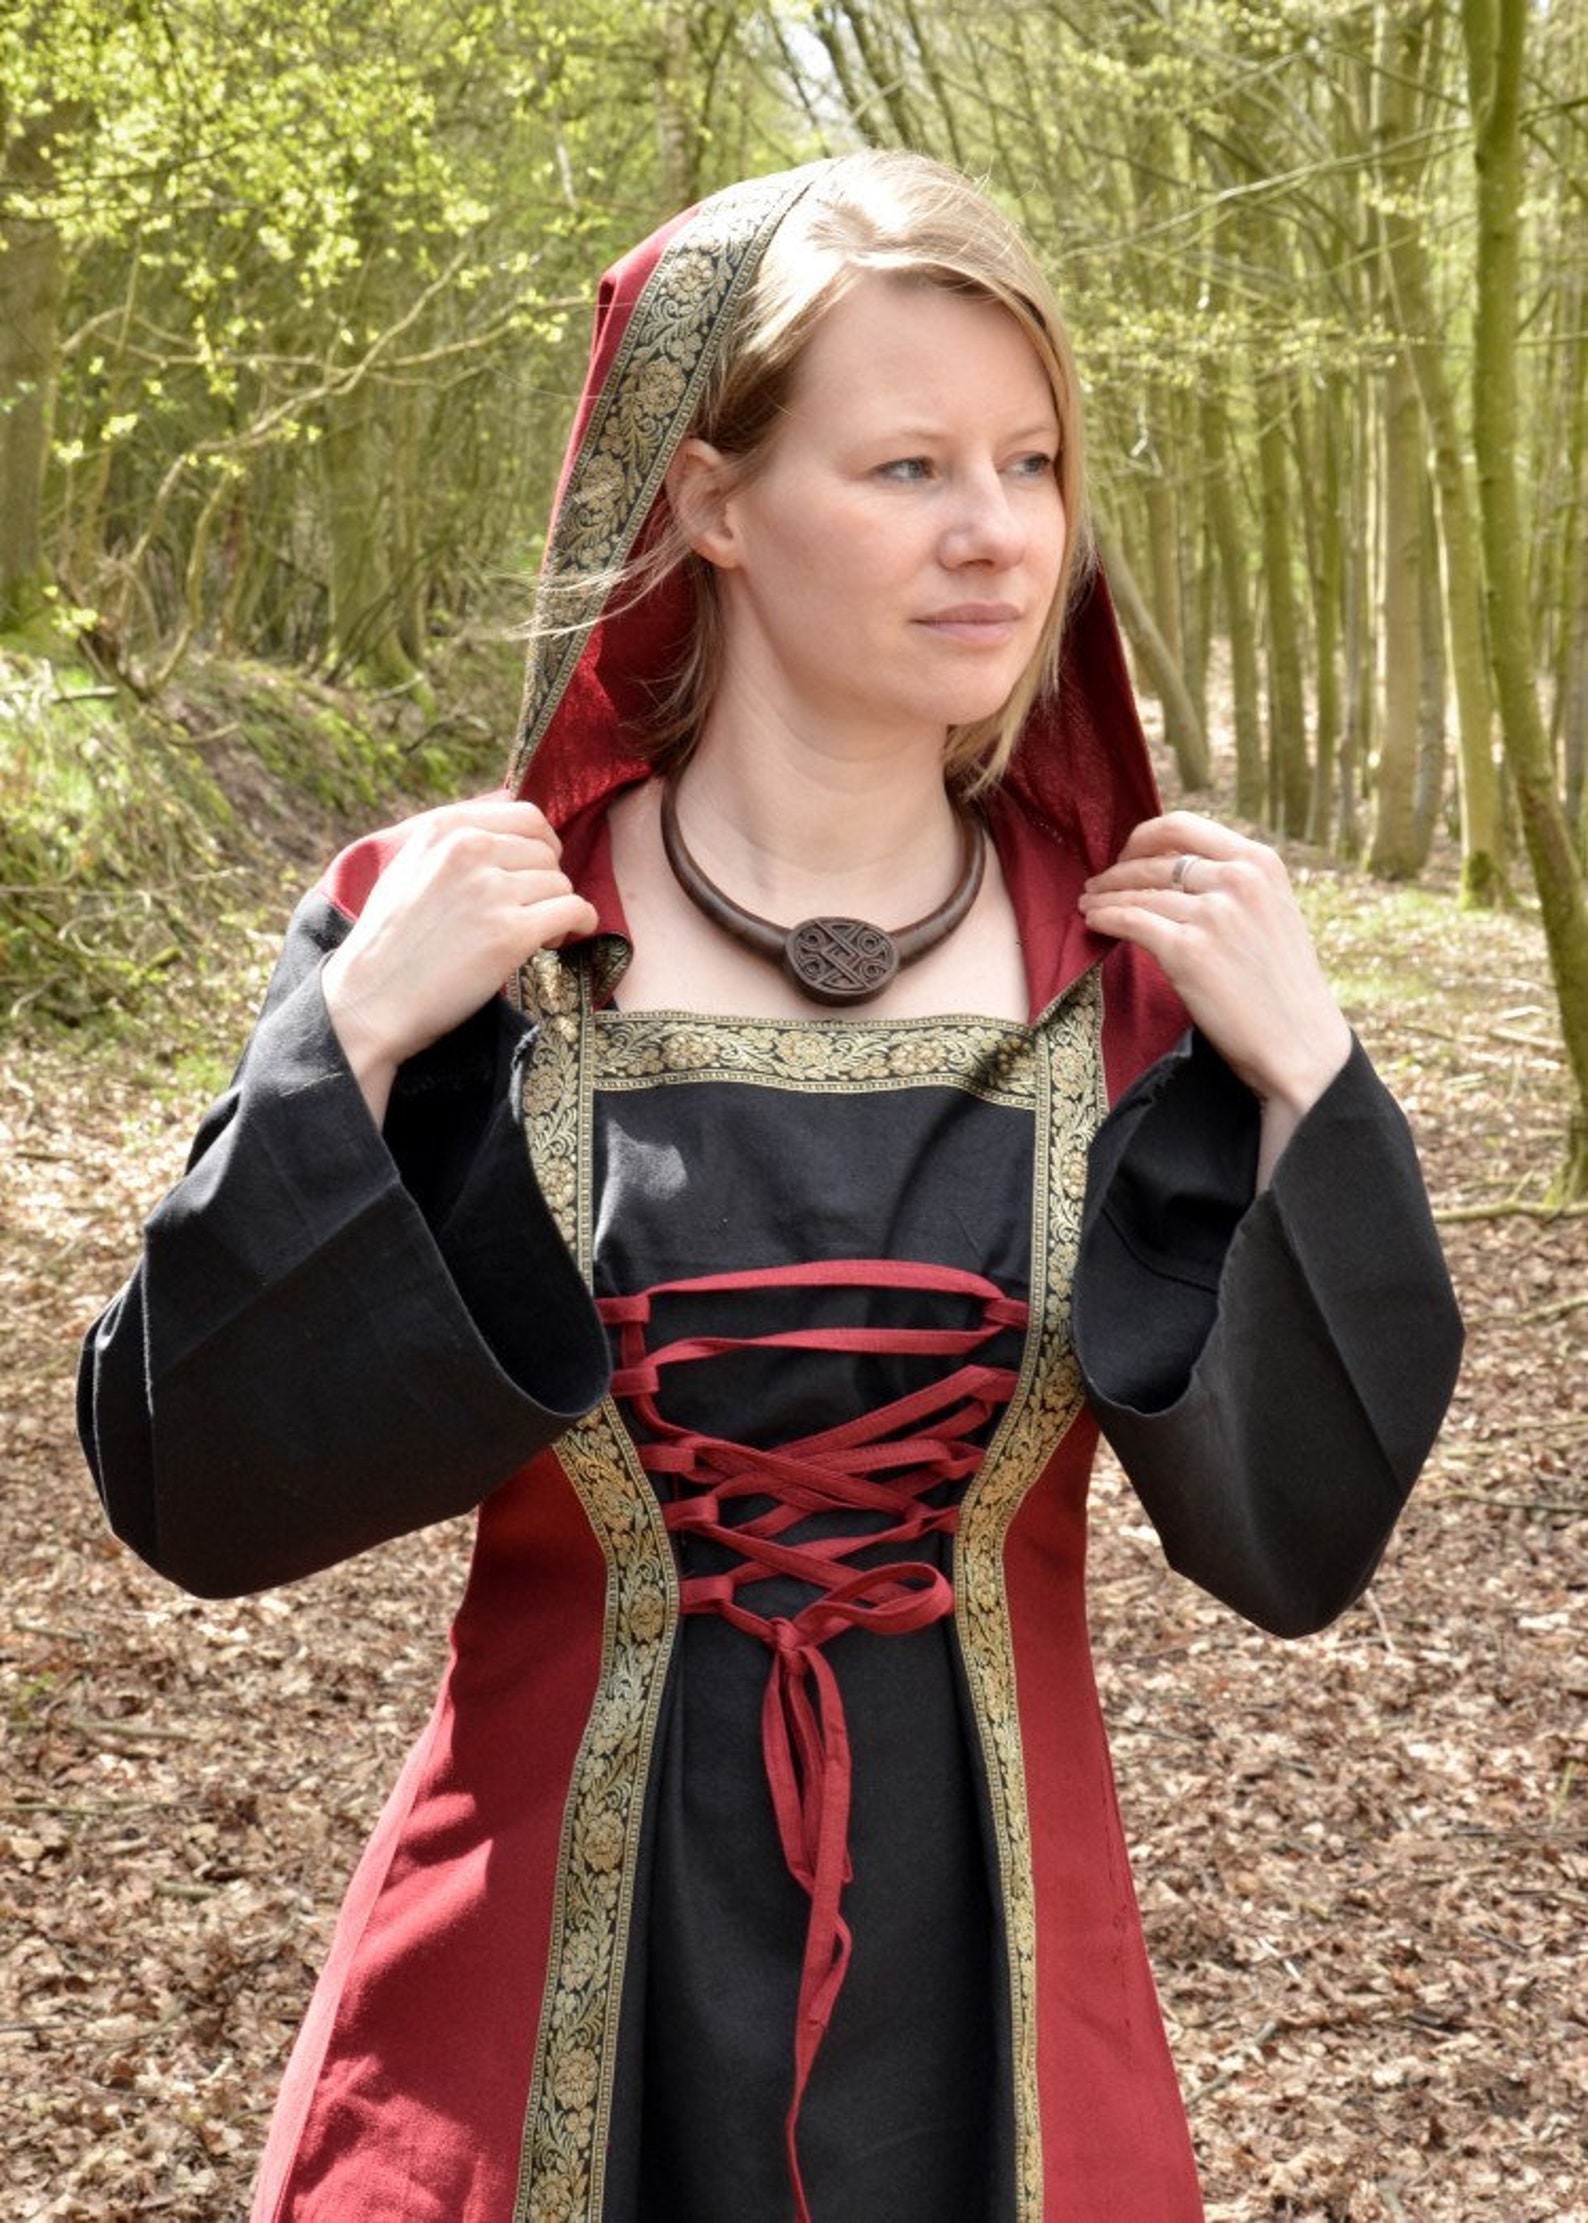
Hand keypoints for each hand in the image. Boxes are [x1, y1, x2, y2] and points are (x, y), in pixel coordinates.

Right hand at [322, 798, 598, 1122]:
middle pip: (546, 854)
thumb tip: (506, 837)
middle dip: (545, 883)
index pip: (527, 816)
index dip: (541, 846)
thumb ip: (452, 845)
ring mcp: (492, 890)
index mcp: (445, 827)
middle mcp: (470, 850)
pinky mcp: (511, 933)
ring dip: (557, 909)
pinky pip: (574, 911)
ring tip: (534, 934)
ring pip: (561, 884)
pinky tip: (565, 938)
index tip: (536, 871)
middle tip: (530, 913)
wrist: (371, 998)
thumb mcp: (409, 867)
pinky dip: (580, 924)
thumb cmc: (388, 942)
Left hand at [1078, 811, 1351, 1122]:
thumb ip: (1234, 884)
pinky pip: (1130, 922)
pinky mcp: (1188, 951)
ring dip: (1103, 896)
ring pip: (1136, 891)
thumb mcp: (1272, 911)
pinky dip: (1105, 919)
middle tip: (1096, 885)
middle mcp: (1237, 879)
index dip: (1143, 838)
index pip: (1183, 826)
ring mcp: (1212, 914)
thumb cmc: (1282, 985)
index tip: (1127, 855)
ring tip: (1088, 904)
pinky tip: (1094, 922)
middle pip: (1153, 859)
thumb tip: (1176, 868)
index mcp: (1259, 862)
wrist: (1299, 1042)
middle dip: (1116, 871)